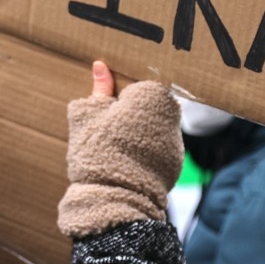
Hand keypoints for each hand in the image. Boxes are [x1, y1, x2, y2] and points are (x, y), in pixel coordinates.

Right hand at [57, 61, 183, 237]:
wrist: (114, 198)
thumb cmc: (97, 150)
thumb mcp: (88, 115)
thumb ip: (99, 89)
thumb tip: (101, 65)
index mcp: (151, 94)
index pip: (137, 86)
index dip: (119, 99)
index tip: (107, 113)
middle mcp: (172, 113)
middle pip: (149, 106)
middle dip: (133, 115)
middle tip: (110, 131)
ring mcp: (176, 140)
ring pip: (155, 128)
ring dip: (141, 135)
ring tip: (118, 151)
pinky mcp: (177, 164)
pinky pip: (160, 151)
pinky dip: (147, 155)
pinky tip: (129, 165)